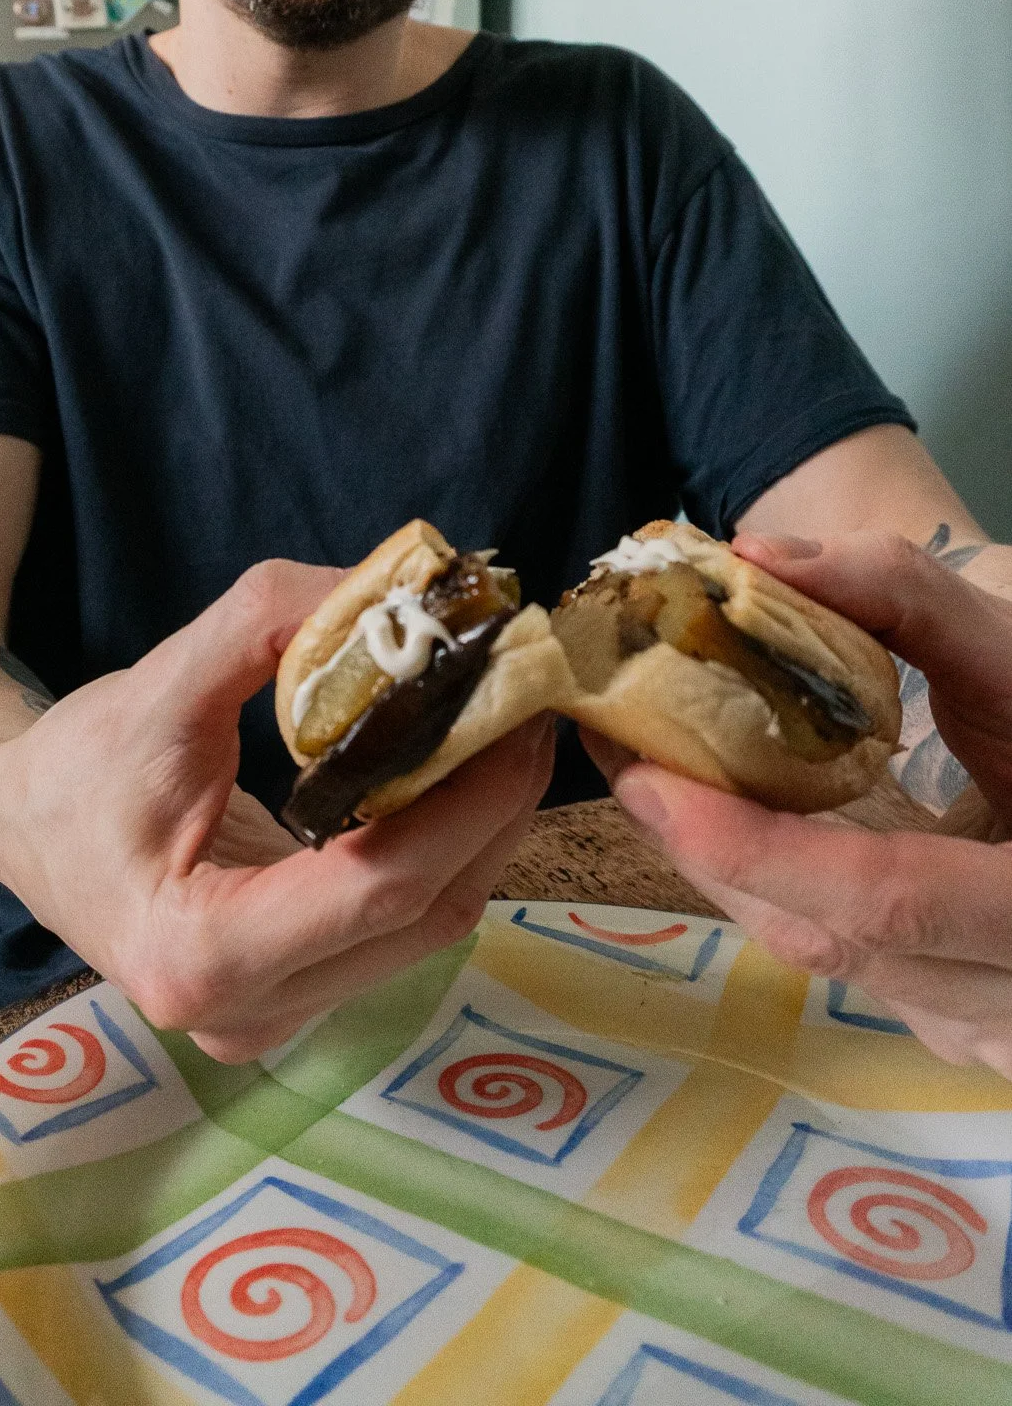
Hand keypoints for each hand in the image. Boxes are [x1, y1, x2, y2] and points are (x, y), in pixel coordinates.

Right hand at [0, 561, 553, 1062]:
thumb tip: (391, 591)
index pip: (379, 890)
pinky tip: (456, 777)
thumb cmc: (75, 766)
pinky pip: (401, 926)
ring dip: (479, 830)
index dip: (469, 803)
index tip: (520, 720)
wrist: (19, 825)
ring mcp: (275, 1018)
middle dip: (492, 811)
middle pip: (423, 916)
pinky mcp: (298, 997)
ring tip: (504, 732)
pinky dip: (442, 849)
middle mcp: (245, 1014)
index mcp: (198, 958)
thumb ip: (267, 625)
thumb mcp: (159, 683)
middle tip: (530, 710)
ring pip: (428, 927)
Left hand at [581, 529, 1011, 1075]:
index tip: (645, 775)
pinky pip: (846, 960)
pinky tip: (728, 815)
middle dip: (699, 843)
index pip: (883, 899)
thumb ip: (907, 600)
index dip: (754, 848)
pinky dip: (775, 885)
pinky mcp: (963, 1026)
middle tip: (614, 741)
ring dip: (722, 865)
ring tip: (651, 761)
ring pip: (819, 956)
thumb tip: (755, 557)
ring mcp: (986, 1031)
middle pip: (819, 935)